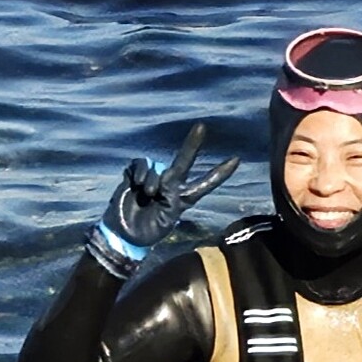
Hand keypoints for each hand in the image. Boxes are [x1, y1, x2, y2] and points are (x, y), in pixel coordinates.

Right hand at [89, 124, 238, 274]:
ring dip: (152, 182)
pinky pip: (142, 164)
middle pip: (184, 161)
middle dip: (192, 144)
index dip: (219, 173)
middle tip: (201, 127)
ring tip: (147, 196)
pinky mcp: (135, 175)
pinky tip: (137, 185)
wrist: (124, 234)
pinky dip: (140, 172)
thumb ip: (171, 197)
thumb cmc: (148, 232)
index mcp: (182, 199)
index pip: (204, 184)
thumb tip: (162, 178)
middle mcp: (170, 185)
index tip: (237, 160)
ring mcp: (153, 178)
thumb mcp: (167, 219)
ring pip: (157, 167)